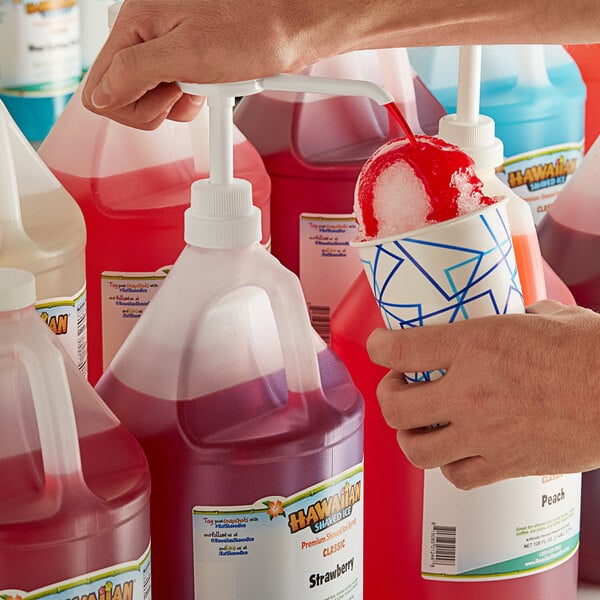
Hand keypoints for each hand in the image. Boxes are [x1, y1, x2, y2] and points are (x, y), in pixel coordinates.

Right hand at [81, 0, 359, 129]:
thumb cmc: (253, 30)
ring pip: (152, 100)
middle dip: (157, 104)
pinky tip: (212, 83)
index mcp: (135, 24)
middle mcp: (145, 34)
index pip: (98, 88)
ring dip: (179, 102)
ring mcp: (166, 50)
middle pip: (123, 97)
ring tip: (205, 80)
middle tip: (185, 85)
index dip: (129, 105)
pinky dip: (193, 97)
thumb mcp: (188, 54)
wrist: (292, 26)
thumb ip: (135, 73)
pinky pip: (174, 95)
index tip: (160, 95)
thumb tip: (102, 97)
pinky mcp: (186, 63)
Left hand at [366, 300, 599, 488]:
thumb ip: (510, 318)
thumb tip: (505, 317)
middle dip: (387, 396)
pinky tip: (457, 449)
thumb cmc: (591, 350)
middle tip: (400, 386)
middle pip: (394, 407)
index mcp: (474, 347)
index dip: (378, 347)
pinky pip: (457, 476)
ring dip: (410, 434)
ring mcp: (485, 434)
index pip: (399, 349)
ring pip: (416, 449)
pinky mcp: (507, 465)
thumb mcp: (543, 316)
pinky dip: (449, 464)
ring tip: (421, 422)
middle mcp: (469, 393)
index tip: (380, 346)